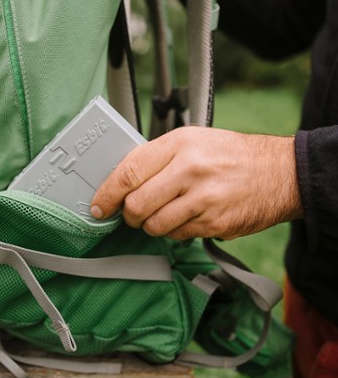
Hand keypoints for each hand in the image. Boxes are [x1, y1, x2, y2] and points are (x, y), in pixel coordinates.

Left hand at [90, 126, 303, 239]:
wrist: (279, 173)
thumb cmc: (233, 155)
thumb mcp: (192, 141)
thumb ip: (157, 158)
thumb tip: (124, 180)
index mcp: (179, 144)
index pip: (128, 172)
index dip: (107, 193)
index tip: (98, 206)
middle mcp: (189, 169)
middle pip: (136, 204)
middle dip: (129, 214)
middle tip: (133, 213)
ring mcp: (203, 198)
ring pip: (154, 226)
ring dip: (152, 225)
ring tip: (164, 213)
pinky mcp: (213, 223)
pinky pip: (178, 236)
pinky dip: (175, 231)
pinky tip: (187, 217)